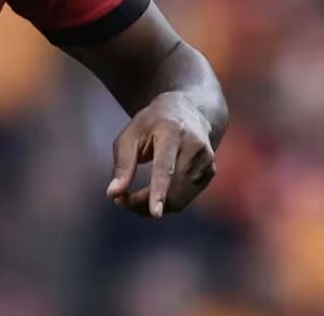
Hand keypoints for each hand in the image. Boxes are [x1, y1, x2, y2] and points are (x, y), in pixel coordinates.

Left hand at [106, 92, 216, 217]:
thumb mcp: (130, 134)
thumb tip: (113, 193)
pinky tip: (153, 194)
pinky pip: (185, 199)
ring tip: (132, 198)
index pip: (166, 168)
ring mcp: (207, 161)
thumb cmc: (152, 123)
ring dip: (153, 206)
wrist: (188, 111)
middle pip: (171, 189)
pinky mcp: (210, 172)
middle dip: (143, 203)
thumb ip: (123, 164)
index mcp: (173, 133)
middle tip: (120, 201)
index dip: (159, 191)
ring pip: (179, 200)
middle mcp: (195, 148)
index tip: (156, 213)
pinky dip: (167, 203)